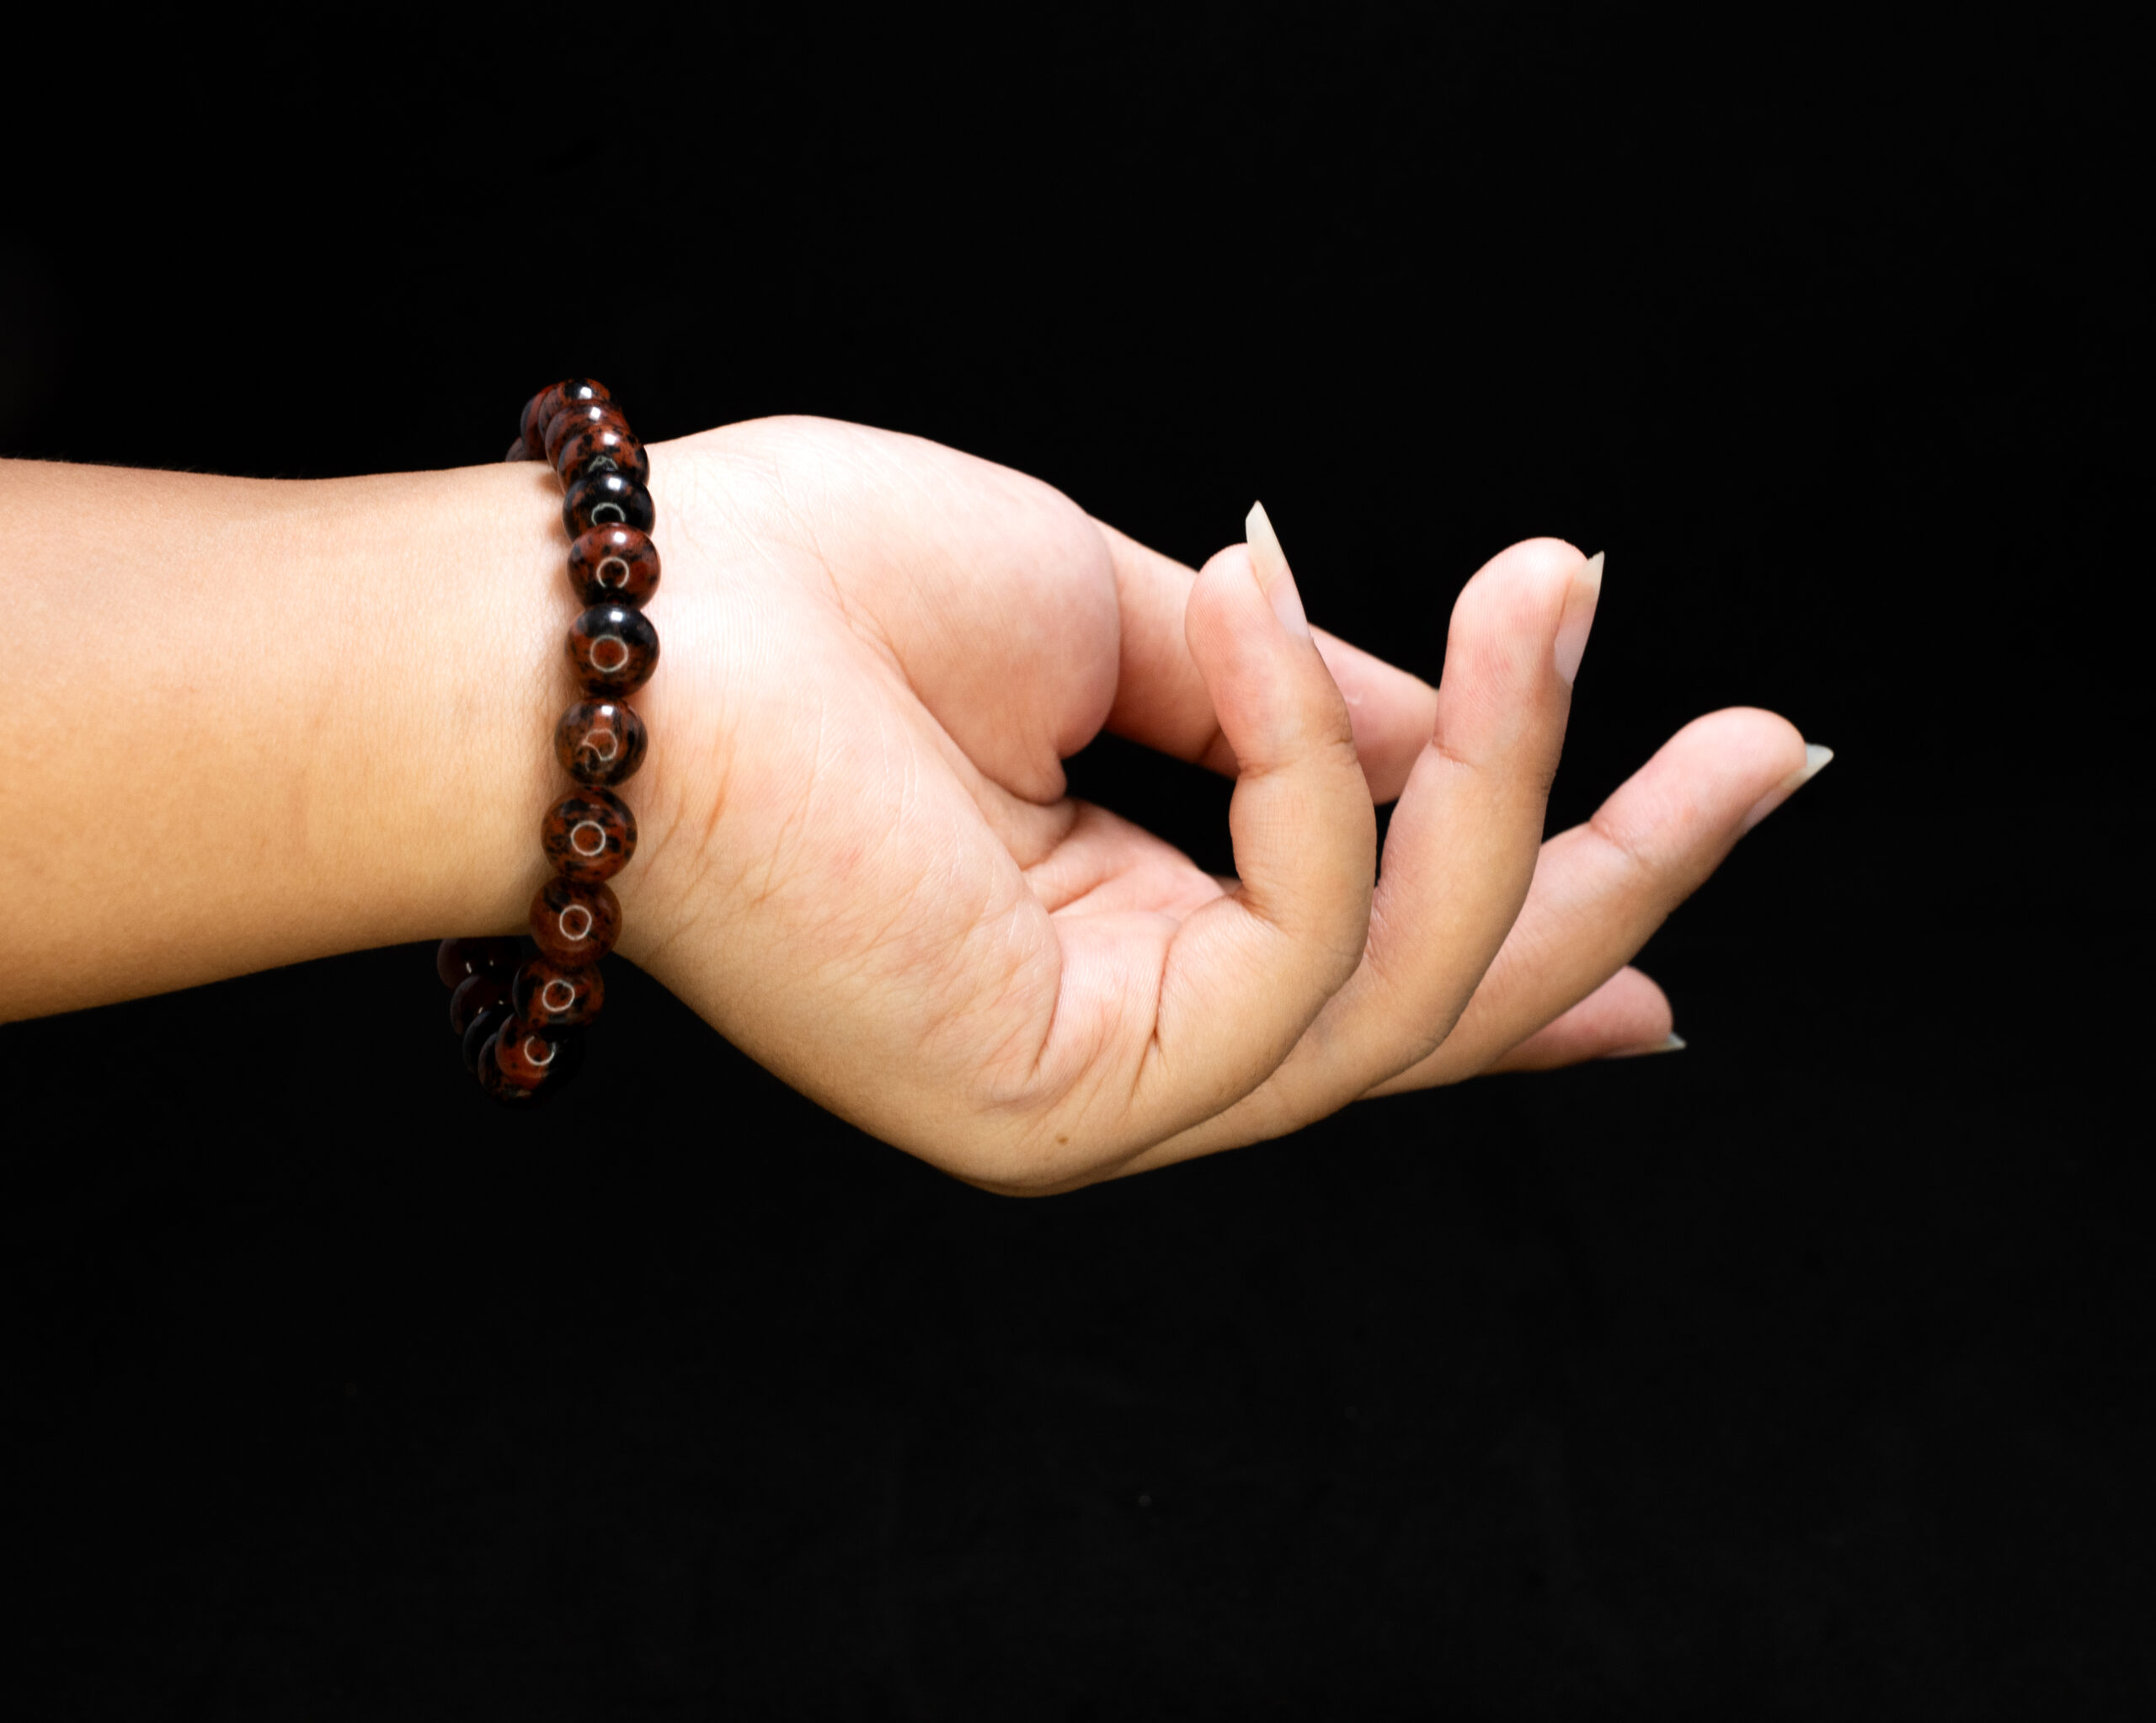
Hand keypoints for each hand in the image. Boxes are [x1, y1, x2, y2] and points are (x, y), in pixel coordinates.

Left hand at [618, 418, 1820, 1191]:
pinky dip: (1317, 766)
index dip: (1550, 922)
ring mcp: (1097, 1093)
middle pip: (1431, 1011)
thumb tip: (1458, 723)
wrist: (607, 632)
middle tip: (1766, 743)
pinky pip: (1293, 956)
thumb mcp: (1126, 625)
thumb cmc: (815, 595)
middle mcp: (1124, 1038)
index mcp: (1125, 927)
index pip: (1374, 962)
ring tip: (1552, 585)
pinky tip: (1256, 600)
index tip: (1696, 859)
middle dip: (1613, 871)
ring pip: (1399, 1002)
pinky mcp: (1065, 1102)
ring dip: (1510, 783)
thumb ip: (1301, 707)